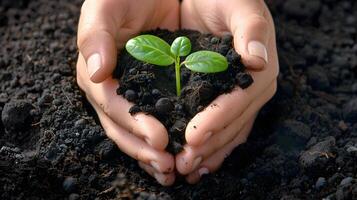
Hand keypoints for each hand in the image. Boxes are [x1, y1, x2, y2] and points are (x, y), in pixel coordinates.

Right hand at [76, 0, 179, 185]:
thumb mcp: (104, 8)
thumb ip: (95, 36)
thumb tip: (96, 73)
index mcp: (96, 74)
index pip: (111, 105)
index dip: (132, 123)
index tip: (158, 138)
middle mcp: (110, 89)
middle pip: (121, 126)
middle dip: (142, 149)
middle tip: (168, 165)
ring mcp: (130, 94)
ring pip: (135, 131)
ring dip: (151, 154)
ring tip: (172, 171)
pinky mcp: (151, 93)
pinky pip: (153, 121)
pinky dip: (161, 142)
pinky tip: (175, 155)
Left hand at [176, 0, 278, 182]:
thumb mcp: (241, 6)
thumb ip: (251, 29)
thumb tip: (258, 58)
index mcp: (260, 71)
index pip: (238, 101)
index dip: (217, 120)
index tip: (193, 136)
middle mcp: (254, 89)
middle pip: (233, 124)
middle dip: (209, 145)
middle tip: (183, 163)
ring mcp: (241, 98)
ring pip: (228, 133)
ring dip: (208, 153)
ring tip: (186, 169)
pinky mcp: (226, 101)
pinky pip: (223, 129)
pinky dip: (210, 146)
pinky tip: (196, 160)